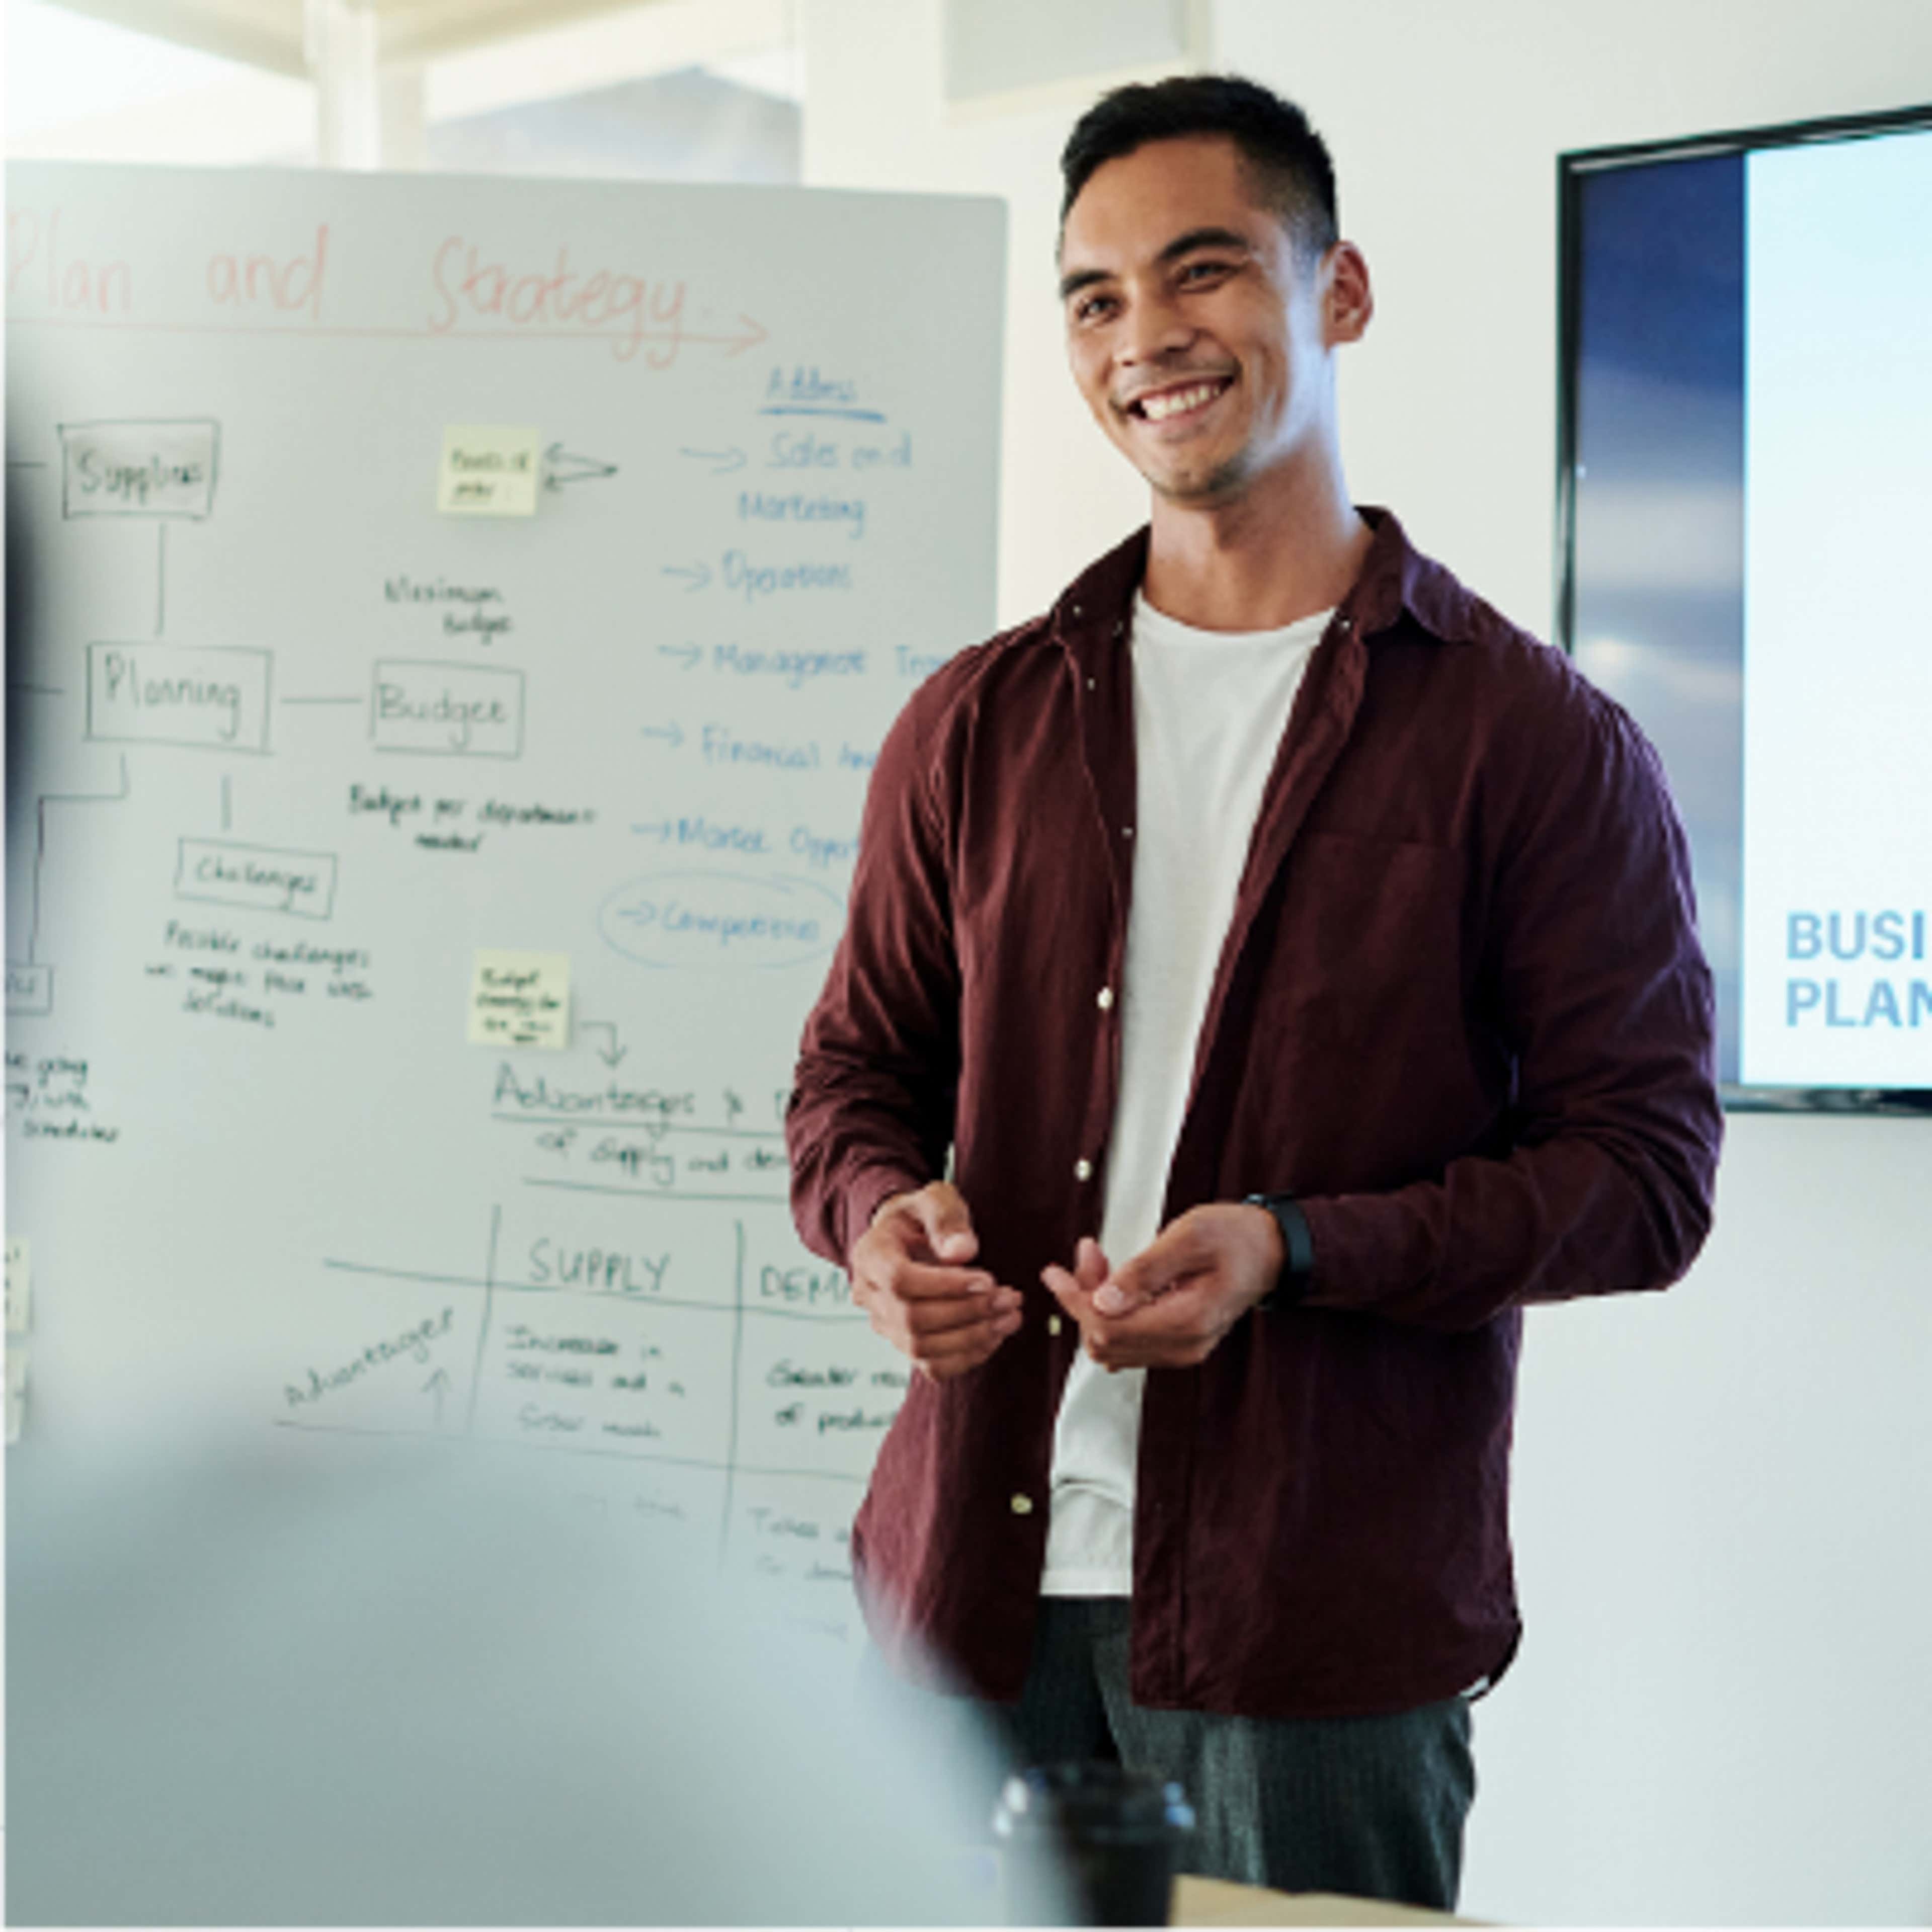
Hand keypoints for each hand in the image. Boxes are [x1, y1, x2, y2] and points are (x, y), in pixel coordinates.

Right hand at [849, 1181, 1021, 1378]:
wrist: (910, 1237)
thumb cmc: (924, 1216)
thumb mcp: (936, 1199)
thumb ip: (947, 1219)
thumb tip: (962, 1252)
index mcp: (871, 1255)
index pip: (900, 1280)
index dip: (946, 1285)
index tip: (988, 1279)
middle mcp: (869, 1295)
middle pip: (912, 1319)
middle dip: (968, 1312)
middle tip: (1010, 1298)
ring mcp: (883, 1324)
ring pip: (921, 1348)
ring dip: (973, 1337)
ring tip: (1011, 1316)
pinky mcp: (903, 1344)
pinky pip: (932, 1366)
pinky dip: (968, 1357)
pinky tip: (995, 1335)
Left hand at [1041, 1205, 1283, 1371]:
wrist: (1271, 1250)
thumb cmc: (1237, 1237)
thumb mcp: (1190, 1237)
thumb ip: (1145, 1270)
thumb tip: (1103, 1301)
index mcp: (1187, 1321)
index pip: (1108, 1328)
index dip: (1075, 1300)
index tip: (1057, 1272)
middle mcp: (1183, 1345)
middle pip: (1105, 1340)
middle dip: (1084, 1298)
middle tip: (1086, 1254)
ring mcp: (1182, 1348)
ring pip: (1114, 1343)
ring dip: (1095, 1304)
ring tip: (1097, 1261)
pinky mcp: (1179, 1342)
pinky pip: (1131, 1339)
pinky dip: (1112, 1312)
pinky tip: (1113, 1282)